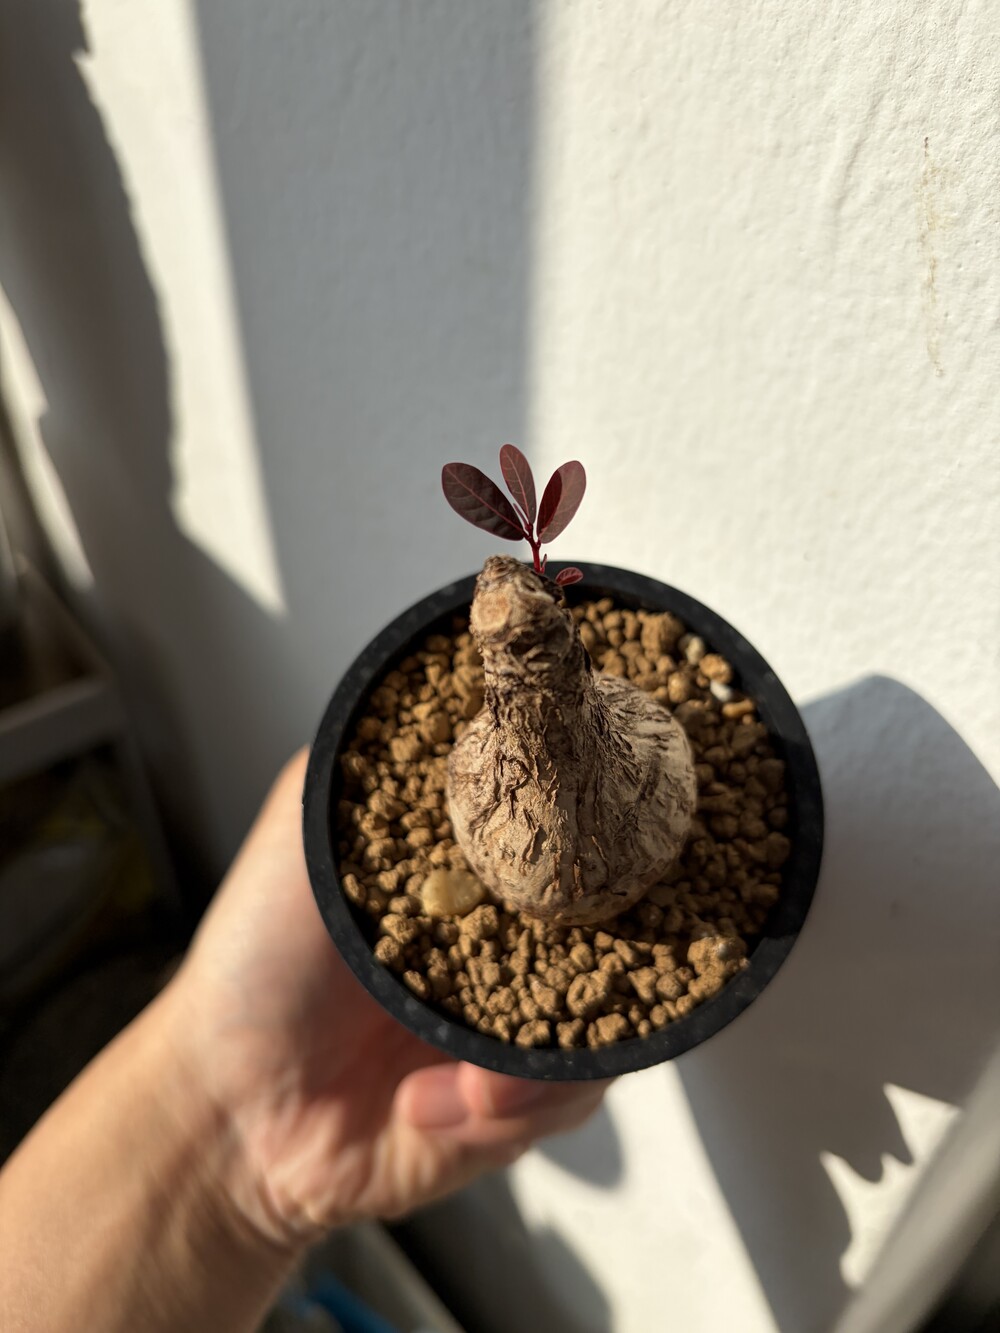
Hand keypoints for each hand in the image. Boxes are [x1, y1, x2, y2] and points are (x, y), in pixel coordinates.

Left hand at [163, 751, 608, 1244]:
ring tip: (471, 1076)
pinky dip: (500, 1108)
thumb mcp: (304, 831)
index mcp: (474, 884)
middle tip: (570, 964)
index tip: (622, 835)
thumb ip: (373, 759)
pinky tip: (425, 1101)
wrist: (223, 1105)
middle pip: (613, 939)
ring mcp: (514, 1032)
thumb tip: (464, 684)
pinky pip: (561, 1103)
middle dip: (609, 958)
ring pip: (605, 1031)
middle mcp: (506, 952)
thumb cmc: (255, 961)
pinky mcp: (509, 1111)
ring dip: (539, 1059)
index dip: (603, 844)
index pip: (570, 850)